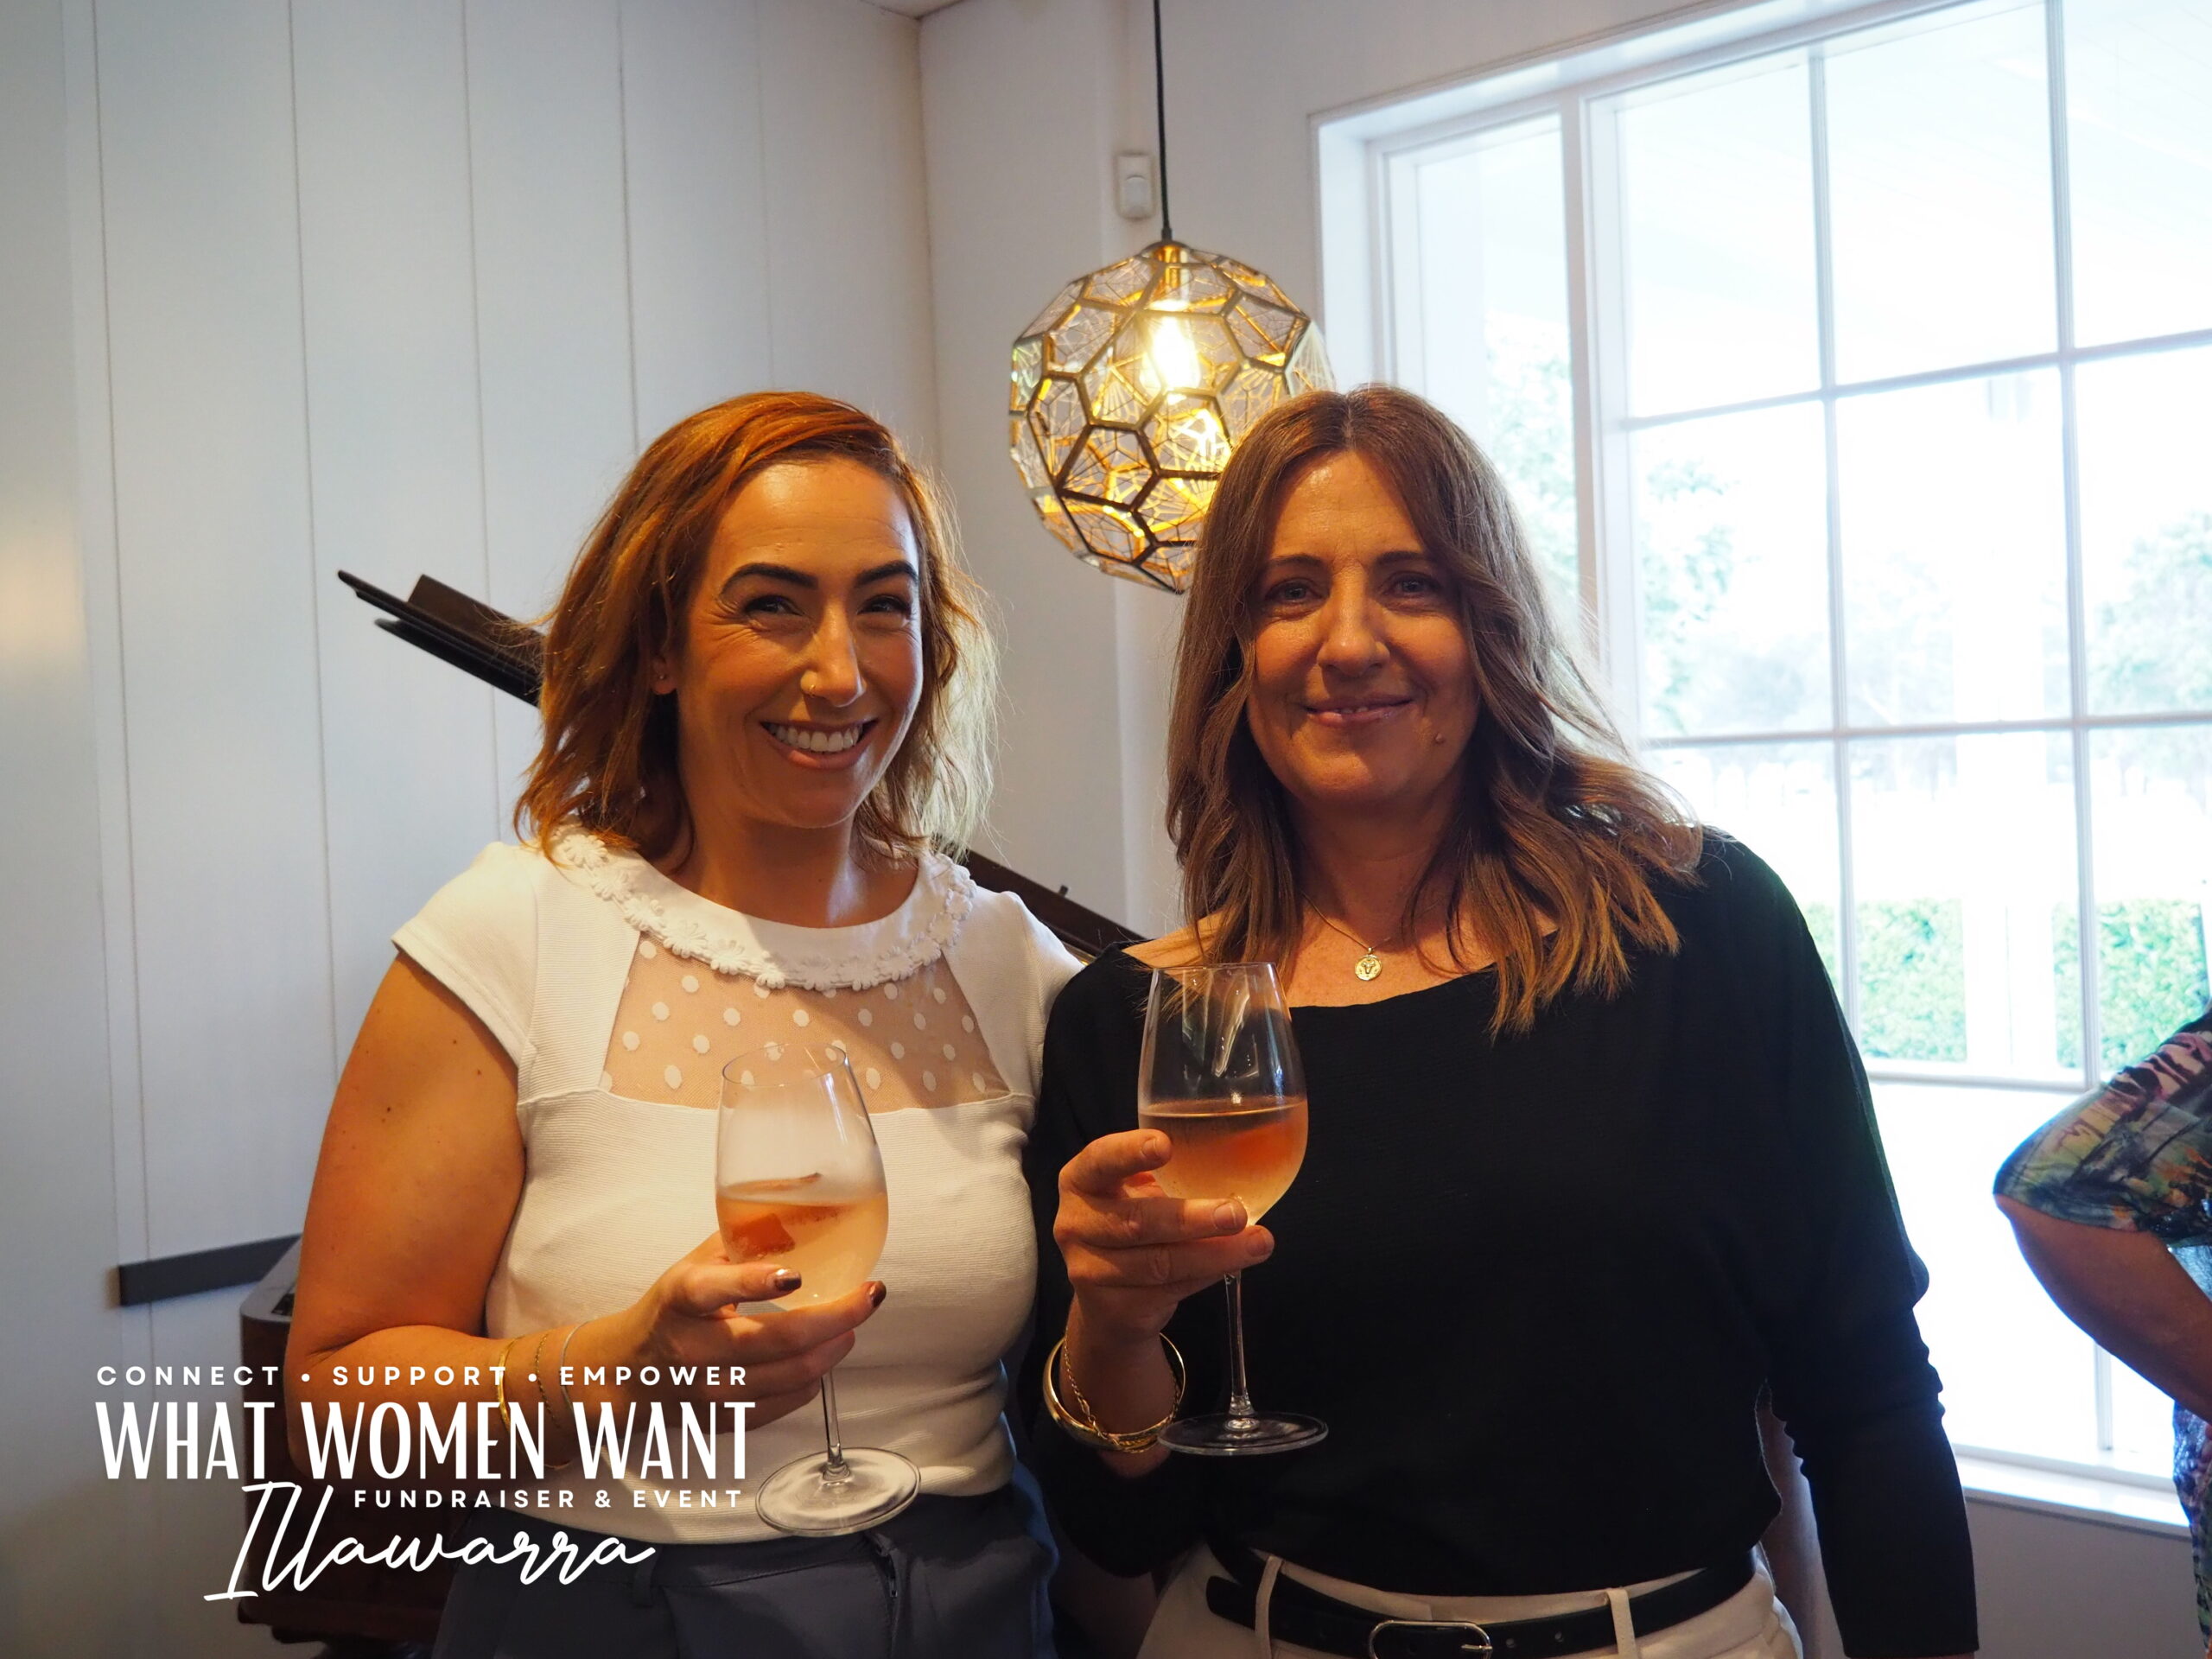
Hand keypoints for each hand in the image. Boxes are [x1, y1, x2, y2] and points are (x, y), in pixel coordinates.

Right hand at [576, 1234, 884, 1428]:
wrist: (627, 1372)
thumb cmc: (673, 1308)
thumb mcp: (696, 1263)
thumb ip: (746, 1236)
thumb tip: (810, 1189)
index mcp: (683, 1298)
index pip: (716, 1290)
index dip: (756, 1283)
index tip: (796, 1275)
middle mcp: (694, 1347)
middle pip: (775, 1341)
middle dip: (835, 1317)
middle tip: (869, 1295)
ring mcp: (709, 1389)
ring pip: (789, 1375)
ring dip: (833, 1347)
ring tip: (851, 1324)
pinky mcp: (724, 1419)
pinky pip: (785, 1402)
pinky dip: (813, 1378)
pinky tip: (822, 1355)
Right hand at [1054, 1128, 1273, 1343]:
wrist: (1108, 1300)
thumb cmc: (1132, 1223)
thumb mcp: (1137, 1191)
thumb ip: (1170, 1173)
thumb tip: (1239, 1159)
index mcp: (1081, 1180)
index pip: (1100, 1160)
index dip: (1130, 1152)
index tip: (1165, 1145)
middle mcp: (1076, 1224)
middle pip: (1136, 1222)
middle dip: (1190, 1218)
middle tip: (1236, 1213)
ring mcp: (1090, 1271)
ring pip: (1159, 1264)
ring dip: (1214, 1254)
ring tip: (1258, 1243)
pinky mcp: (1115, 1308)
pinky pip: (1169, 1290)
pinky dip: (1208, 1274)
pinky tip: (1235, 1262)